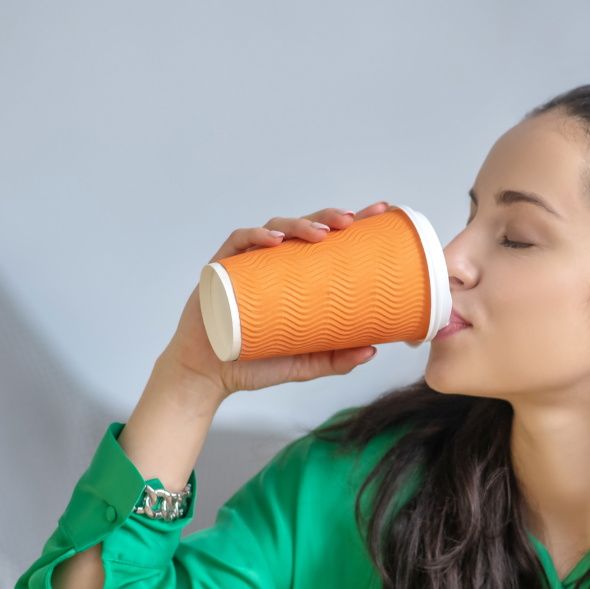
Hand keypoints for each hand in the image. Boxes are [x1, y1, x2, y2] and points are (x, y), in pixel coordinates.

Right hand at [164, 202, 390, 398]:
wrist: (210, 376)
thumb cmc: (257, 363)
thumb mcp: (305, 363)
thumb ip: (337, 359)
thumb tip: (373, 350)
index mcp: (296, 277)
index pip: (327, 242)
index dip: (352, 224)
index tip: (379, 212)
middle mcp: (274, 264)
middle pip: (304, 228)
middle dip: (328, 217)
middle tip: (351, 221)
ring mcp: (248, 263)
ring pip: (275, 228)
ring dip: (299, 224)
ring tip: (321, 234)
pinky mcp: (222, 269)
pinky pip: (238, 242)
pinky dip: (255, 235)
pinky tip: (274, 240)